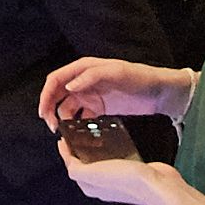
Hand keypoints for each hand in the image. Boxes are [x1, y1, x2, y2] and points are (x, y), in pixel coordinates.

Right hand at [38, 56, 196, 128]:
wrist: (161, 92)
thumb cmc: (140, 77)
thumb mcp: (117, 72)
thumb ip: (92, 76)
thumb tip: (69, 86)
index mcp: (84, 68)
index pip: (56, 79)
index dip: (46, 95)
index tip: (43, 113)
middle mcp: (84, 81)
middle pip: (58, 95)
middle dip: (50, 110)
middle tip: (53, 128)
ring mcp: (91, 96)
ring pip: (68, 108)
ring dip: (64, 120)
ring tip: (67, 135)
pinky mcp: (100, 109)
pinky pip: (82, 118)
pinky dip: (78, 126)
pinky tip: (80, 136)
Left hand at [61, 144, 170, 204]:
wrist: (157, 185)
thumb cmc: (126, 180)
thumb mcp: (94, 173)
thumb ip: (77, 169)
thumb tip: (69, 162)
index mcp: (90, 186)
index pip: (72, 167)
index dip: (65, 152)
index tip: (63, 138)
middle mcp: (101, 184)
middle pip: (84, 165)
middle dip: (78, 150)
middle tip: (76, 134)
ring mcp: (116, 179)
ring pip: (100, 162)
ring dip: (94, 149)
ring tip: (92, 134)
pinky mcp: (130, 172)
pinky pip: (115, 159)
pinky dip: (110, 150)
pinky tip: (113, 141)